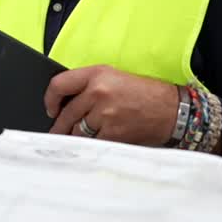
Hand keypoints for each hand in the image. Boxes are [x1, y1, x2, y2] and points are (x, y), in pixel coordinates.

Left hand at [44, 65, 178, 146]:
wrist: (171, 110)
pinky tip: (93, 146)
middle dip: (60, 126)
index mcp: (97, 74)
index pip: (59, 85)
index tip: (50, 109)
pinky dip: (90, 147)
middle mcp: (98, 92)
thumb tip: (65, 103)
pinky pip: (91, 143)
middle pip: (66, 113)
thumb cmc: (145, 94)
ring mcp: (105, 114)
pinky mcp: (113, 132)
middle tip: (57, 133)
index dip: (49, 100)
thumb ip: (89, 86)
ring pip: (76, 131)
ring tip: (78, 139)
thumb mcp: (115, 77)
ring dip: (75, 137)